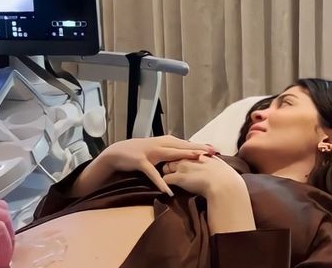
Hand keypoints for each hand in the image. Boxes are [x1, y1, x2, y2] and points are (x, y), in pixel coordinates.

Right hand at [99, 136, 216, 194]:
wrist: (117, 153)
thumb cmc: (139, 152)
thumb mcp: (156, 150)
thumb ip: (169, 152)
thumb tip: (185, 156)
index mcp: (163, 141)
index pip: (185, 143)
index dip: (199, 145)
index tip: (214, 149)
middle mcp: (159, 143)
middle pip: (181, 146)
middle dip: (197, 148)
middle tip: (213, 151)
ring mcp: (150, 151)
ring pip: (170, 154)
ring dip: (184, 157)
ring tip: (198, 160)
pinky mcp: (140, 161)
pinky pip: (152, 173)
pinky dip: (160, 181)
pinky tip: (168, 190)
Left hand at [163, 154, 243, 197]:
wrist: (223, 185)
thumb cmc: (224, 176)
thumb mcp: (218, 163)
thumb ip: (212, 160)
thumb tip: (214, 159)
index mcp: (196, 154)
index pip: (181, 151)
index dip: (178, 157)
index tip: (177, 162)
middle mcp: (187, 159)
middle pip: (171, 158)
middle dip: (170, 164)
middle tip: (171, 170)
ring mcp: (182, 168)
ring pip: (166, 167)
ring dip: (167, 172)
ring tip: (169, 178)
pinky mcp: (179, 178)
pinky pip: (166, 179)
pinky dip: (165, 184)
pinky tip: (167, 187)